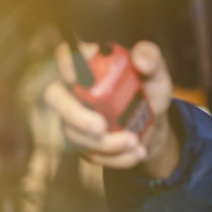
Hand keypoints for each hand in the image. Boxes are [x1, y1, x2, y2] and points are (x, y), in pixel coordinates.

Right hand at [42, 40, 178, 177]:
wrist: (153, 123)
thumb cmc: (149, 91)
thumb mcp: (157, 74)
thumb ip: (152, 58)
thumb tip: (141, 59)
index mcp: (90, 63)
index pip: (67, 54)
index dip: (64, 62)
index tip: (73, 77)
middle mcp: (74, 88)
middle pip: (54, 96)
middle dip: (74, 115)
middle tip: (100, 128)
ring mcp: (73, 117)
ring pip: (72, 133)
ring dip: (105, 143)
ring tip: (135, 142)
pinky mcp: (80, 142)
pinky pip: (89, 154)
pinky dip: (115, 157)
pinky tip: (136, 152)